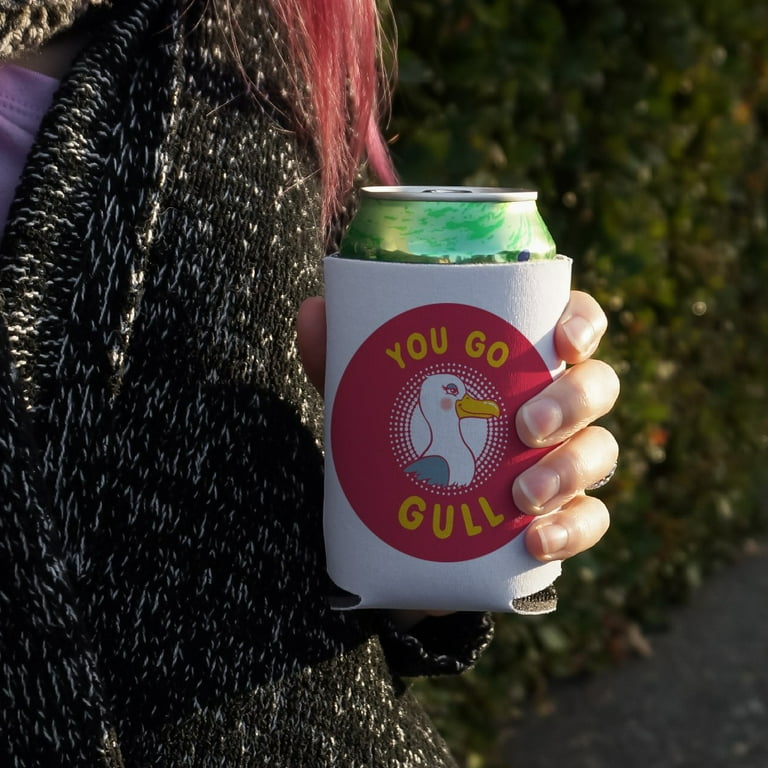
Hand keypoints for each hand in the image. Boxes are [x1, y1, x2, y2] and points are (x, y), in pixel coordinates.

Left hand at [297, 291, 619, 564]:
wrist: (404, 529)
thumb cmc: (400, 440)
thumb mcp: (368, 402)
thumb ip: (343, 360)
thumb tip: (313, 311)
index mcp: (519, 362)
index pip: (572, 325)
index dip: (583, 323)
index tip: (562, 338)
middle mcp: (553, 405)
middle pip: (598, 385)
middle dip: (573, 401)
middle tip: (525, 426)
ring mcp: (562, 461)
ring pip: (601, 452)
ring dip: (570, 469)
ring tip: (522, 496)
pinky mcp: (560, 517)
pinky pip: (590, 521)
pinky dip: (572, 530)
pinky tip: (535, 540)